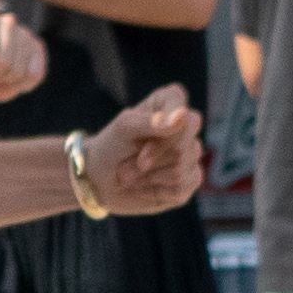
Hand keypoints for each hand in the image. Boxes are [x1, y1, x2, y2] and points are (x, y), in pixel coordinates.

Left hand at [79, 84, 203, 217]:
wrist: (101, 180)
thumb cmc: (113, 146)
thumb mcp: (124, 128)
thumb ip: (151, 121)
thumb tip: (182, 117)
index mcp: (172, 102)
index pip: (185, 116)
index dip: (163, 135)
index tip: (138, 142)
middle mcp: (186, 126)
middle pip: (185, 145)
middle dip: (151, 158)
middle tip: (126, 164)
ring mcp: (191, 153)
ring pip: (181, 169)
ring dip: (147, 176)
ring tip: (130, 175)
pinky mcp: (190, 179)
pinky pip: (182, 187)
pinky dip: (155, 190)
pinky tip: (143, 186)